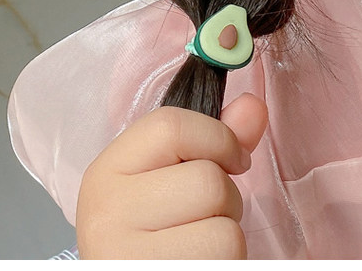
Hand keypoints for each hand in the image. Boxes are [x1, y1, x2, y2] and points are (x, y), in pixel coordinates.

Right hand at [75, 93, 268, 258]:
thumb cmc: (153, 235)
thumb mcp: (169, 180)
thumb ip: (211, 141)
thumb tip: (254, 106)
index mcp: (108, 171)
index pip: (171, 125)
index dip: (219, 137)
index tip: (233, 160)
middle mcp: (108, 211)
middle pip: (208, 180)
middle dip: (226, 198)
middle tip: (205, 217)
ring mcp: (127, 255)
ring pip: (225, 229)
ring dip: (227, 237)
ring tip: (200, 247)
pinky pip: (226, 261)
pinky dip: (228, 264)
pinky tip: (198, 265)